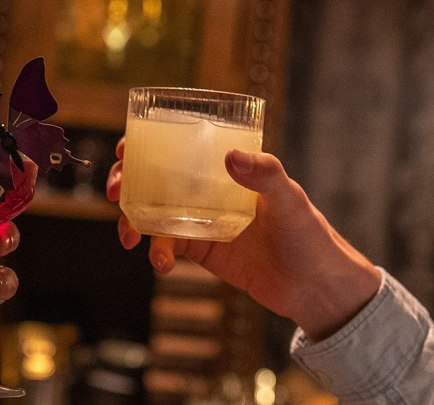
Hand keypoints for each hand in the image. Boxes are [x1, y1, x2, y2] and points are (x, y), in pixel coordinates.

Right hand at [106, 138, 379, 339]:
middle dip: (127, 182)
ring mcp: (203, 221)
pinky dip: (157, 254)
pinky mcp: (203, 252)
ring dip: (133, 222)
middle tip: (115, 192)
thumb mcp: (290, 199)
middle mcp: (210, 190)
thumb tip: (230, 156)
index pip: (180, 146)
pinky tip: (160, 264)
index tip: (125, 147)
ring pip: (154, 213)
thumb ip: (264, 174)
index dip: (147, 144)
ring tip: (130, 237)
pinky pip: (168, 247)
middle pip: (155, 178)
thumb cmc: (310, 235)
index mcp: (227, 168)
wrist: (318, 288)